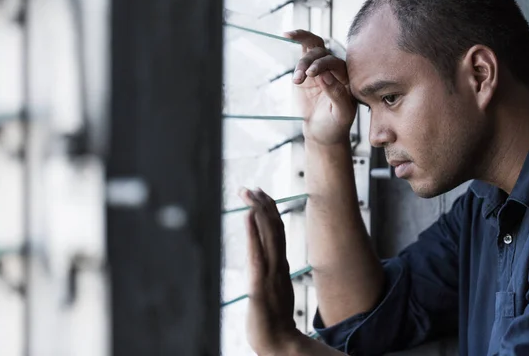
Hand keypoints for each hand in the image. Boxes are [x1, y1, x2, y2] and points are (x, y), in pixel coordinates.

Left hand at [239, 188, 300, 355]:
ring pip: (268, 235)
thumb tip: (266, 259)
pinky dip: (253, 233)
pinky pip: (257, 254)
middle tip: (251, 187)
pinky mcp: (259, 285)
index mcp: (280, 265)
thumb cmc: (274, 321)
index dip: (269, 210)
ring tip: (250, 193)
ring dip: (258, 211)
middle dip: (263, 204)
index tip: (260, 193)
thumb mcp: (274, 290)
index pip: (277, 231)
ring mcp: (270, 273)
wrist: (280, 344)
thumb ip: (271, 273)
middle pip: (274, 227)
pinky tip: (248, 216)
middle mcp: (278, 265)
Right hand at [284, 30, 356, 145]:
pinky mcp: (307, 69)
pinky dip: (297, 39)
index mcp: (349, 78)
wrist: (322, 133)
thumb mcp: (341, 114)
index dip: (323, 65)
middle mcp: (336, 70)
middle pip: (324, 53)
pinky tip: (286, 35)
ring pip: (313, 50)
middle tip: (302, 76)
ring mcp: (321, 68)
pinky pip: (304, 50)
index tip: (311, 74)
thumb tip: (325, 75)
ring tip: (296, 80)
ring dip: (302, 62)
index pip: (336, 63)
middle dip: (311, 61)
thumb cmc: (335, 125)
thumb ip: (337, 95)